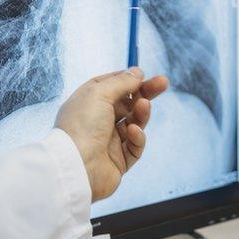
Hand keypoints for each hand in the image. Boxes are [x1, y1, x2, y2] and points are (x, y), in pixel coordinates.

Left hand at [55, 68, 168, 201]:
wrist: (76, 167)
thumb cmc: (81, 126)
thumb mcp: (99, 93)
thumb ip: (121, 82)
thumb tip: (136, 72)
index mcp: (87, 103)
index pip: (110, 86)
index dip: (127, 79)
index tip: (143, 74)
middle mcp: (97, 121)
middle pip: (127, 103)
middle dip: (145, 93)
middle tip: (163, 83)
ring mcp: (108, 141)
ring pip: (133, 123)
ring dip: (141, 113)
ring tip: (144, 106)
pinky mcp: (118, 161)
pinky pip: (134, 146)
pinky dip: (137, 137)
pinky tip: (133, 132)